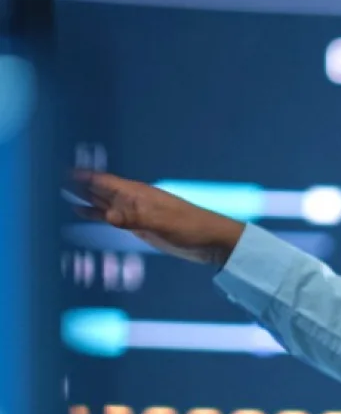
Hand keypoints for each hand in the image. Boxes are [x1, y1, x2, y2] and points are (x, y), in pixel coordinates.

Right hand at [69, 171, 245, 266]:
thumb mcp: (161, 223)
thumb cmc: (191, 227)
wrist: (212, 242)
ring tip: (63, 195)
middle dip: (80, 185)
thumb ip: (134, 218)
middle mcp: (134, 200)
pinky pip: (114, 218)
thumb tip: (108, 215)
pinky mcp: (141, 227)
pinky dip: (98, 215)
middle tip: (55, 180)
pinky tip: (85, 213)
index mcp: (138, 193)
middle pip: (101, 190)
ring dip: (86, 199)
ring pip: (105, 203)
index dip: (84, 176)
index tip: (63, 171)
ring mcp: (136, 213)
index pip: (105, 180)